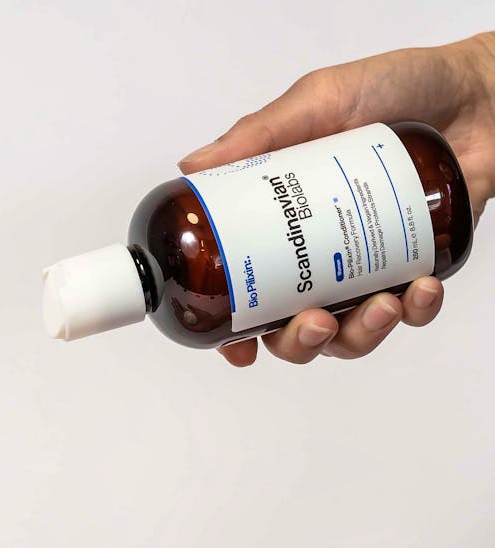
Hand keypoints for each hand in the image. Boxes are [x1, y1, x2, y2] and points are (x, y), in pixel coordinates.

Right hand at [179, 32, 494, 366]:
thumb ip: (258, 134)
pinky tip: (418, 289)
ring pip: (349, 338)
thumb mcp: (319, 103)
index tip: (237, 347)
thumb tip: (192, 166)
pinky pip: (411, 315)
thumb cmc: (397, 90)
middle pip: (292, 332)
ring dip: (359, 337)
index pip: (248, 294)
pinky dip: (415, 312)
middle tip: (315, 322)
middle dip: (299, 343)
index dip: (237, 331)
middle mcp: (319, 258)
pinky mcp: (415, 271)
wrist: (479, 91)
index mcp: (284, 229)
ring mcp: (366, 270)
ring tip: (381, 306)